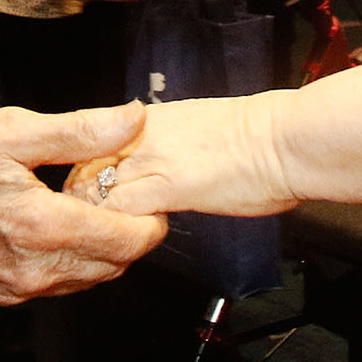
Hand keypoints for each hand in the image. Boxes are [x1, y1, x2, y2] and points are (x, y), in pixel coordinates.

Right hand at [0, 103, 167, 303]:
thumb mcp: (10, 130)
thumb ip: (79, 130)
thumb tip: (133, 118)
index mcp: (43, 227)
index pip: (130, 241)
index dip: (151, 217)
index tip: (146, 189)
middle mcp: (36, 270)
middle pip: (118, 264)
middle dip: (130, 231)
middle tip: (117, 191)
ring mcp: (19, 288)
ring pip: (91, 277)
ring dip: (102, 246)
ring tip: (86, 203)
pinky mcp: (4, 294)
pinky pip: (60, 284)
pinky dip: (73, 258)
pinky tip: (57, 223)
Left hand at [65, 93, 297, 218]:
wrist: (286, 139)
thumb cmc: (258, 136)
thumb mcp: (197, 127)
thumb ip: (167, 142)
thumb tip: (157, 157)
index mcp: (148, 118)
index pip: (91, 141)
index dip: (81, 170)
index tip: (80, 190)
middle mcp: (143, 133)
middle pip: (83, 163)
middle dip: (76, 195)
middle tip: (75, 222)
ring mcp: (152, 158)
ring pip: (95, 186)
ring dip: (90, 215)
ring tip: (93, 239)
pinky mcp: (168, 187)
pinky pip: (121, 210)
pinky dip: (114, 229)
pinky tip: (121, 243)